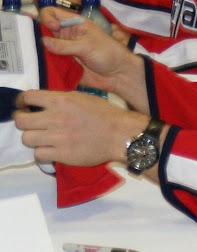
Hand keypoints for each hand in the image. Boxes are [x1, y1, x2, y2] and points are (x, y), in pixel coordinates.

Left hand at [14, 89, 149, 166]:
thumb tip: (43, 102)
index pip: (28, 97)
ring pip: (26, 139)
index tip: (24, 106)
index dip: (22, 102)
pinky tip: (49, 149)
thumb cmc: (105, 114)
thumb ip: (61, 99)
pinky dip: (42, 153)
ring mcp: (58, 138)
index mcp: (61, 100)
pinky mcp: (63, 154)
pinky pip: (39, 155)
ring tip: (40, 138)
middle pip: (21, 121)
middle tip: (29, 123)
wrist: (120, 134)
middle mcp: (56, 118)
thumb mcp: (82, 97)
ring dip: (32, 138)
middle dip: (22, 120)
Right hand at [39, 8, 148, 110]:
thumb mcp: (87, 45)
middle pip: (45, 31)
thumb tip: (43, 41)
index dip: (47, 17)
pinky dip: (45, 65)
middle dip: (38, 36)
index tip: (53, 28)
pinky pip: (50, 63)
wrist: (119, 75)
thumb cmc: (109, 54)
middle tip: (38, 46)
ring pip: (45, 48)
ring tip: (39, 59)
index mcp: (74, 24)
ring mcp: (64, 50)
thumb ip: (64, 44)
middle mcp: (66, 35)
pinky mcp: (64, 65)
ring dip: (40, 53)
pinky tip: (43, 69)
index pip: (52, 12)